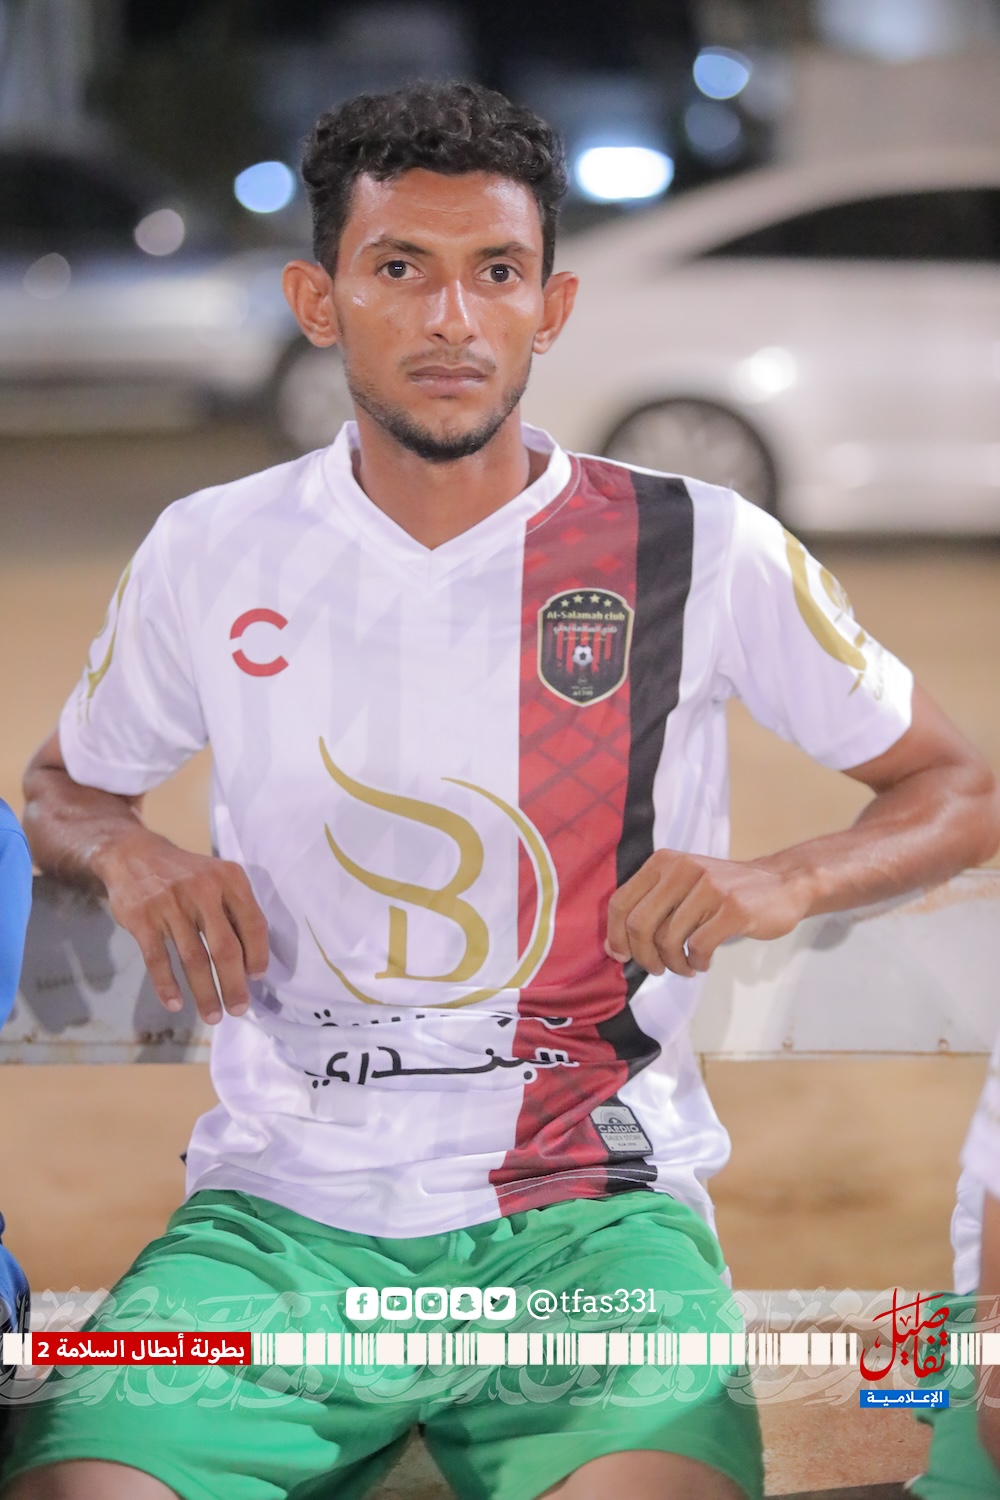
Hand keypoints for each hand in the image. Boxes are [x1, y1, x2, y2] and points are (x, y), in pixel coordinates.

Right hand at [96, 829, 269, 1024]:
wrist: (133, 854)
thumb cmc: (185, 874)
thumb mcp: (216, 877)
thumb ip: (236, 909)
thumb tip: (253, 961)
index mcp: (229, 879)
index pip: (253, 924)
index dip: (259, 955)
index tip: (257, 978)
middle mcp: (202, 890)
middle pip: (225, 948)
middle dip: (234, 984)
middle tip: (239, 1009)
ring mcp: (171, 905)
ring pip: (193, 959)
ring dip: (205, 993)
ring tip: (213, 1016)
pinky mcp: (143, 918)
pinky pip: (158, 960)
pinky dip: (167, 985)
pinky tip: (176, 1004)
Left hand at [605, 850, 813, 977]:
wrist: (781, 883)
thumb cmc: (724, 892)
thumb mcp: (683, 885)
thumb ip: (651, 908)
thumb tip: (614, 948)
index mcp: (664, 862)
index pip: (621, 901)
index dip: (615, 935)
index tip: (622, 957)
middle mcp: (683, 869)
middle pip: (639, 924)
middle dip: (643, 956)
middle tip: (656, 969)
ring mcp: (710, 887)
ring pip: (669, 939)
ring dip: (674, 963)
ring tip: (686, 967)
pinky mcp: (733, 908)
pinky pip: (699, 946)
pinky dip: (697, 961)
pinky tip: (703, 962)